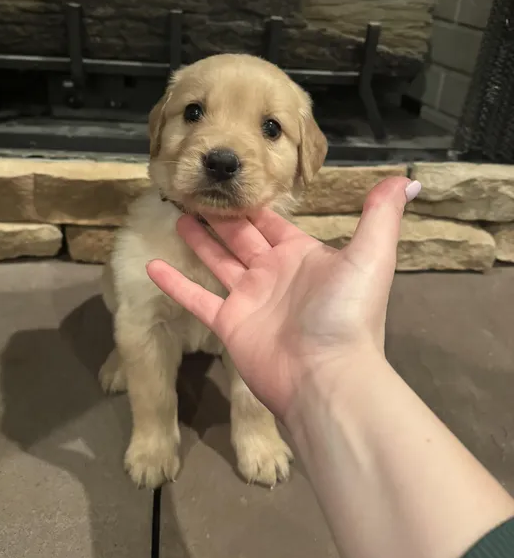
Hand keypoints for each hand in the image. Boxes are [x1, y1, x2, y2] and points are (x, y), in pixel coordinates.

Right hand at [147, 177, 419, 419]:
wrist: (326, 377)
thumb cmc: (346, 314)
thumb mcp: (371, 257)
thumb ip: (381, 216)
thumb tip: (405, 180)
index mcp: (302, 256)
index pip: (274, 223)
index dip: (255, 203)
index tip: (233, 180)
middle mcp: (274, 274)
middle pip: (242, 237)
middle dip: (222, 215)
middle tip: (198, 190)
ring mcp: (249, 300)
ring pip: (218, 261)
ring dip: (199, 240)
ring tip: (178, 214)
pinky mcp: (228, 325)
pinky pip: (196, 298)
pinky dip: (174, 283)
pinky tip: (151, 266)